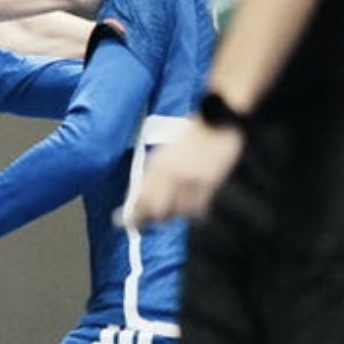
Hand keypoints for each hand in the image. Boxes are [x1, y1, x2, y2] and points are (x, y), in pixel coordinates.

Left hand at [123, 121, 244, 227]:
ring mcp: (190, 180)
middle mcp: (170, 174)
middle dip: (153, 218)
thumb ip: (154, 172)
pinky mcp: (208, 184)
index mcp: (158, 164)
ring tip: (178, 207)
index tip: (125, 221)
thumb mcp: (167, 150)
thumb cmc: (193, 133)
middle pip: (156, 210)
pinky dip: (194, 211)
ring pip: (177, 212)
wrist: (218, 122)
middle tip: (154, 218)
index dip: (132, 213)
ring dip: (175, 214)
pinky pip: (197, 209)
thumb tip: (140, 195)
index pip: (140, 196)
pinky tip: (194, 206)